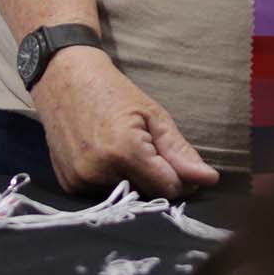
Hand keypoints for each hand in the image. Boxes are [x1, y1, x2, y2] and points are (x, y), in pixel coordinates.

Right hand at [33, 49, 217, 197]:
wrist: (63, 78)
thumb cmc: (113, 91)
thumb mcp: (154, 115)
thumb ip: (180, 152)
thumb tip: (209, 180)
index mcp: (125, 151)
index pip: (168, 189)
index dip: (178, 178)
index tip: (175, 161)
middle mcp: (99, 171)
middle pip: (147, 195)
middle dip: (154, 179)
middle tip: (145, 148)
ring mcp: (80, 180)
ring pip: (126, 196)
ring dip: (132, 181)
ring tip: (121, 149)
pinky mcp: (68, 184)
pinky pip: (103, 194)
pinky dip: (111, 181)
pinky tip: (104, 156)